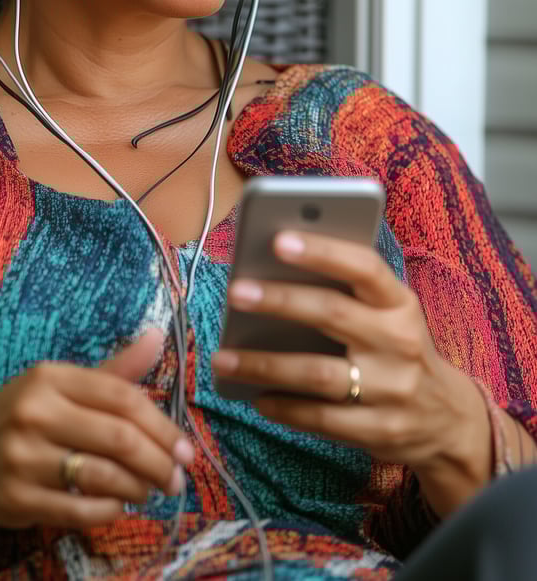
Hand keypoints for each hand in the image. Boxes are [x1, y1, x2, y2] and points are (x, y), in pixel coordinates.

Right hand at [0, 328, 194, 529]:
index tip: (186, 448)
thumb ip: (112, 370)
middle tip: (178, 477)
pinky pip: (81, 509)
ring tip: (151, 490)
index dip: (161, 424)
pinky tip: (120, 505)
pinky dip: (110, 510)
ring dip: (138, 488)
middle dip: (158, 461)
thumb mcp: (58, 385)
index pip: (121, 397)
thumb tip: (158, 336)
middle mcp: (35, 412)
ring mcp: (23, 457)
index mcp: (49, 377)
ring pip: (103, 476)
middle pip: (118, 437)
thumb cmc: (19, 419)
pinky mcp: (18, 499)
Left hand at [211, 231, 489, 485]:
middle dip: (281, 301)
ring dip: (265, 365)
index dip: (323, 251)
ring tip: (222, 357)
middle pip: (333, 314)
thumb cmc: (397, 348)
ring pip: (319, 373)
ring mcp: (393, 389)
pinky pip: (322, 419)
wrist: (448, 419)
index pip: (364, 267)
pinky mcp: (381, 430)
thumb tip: (272, 269)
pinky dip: (284, 408)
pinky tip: (256, 397)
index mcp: (400, 303)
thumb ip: (347, 292)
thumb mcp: (389, 313)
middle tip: (235, 291)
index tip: (279, 240)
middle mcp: (399, 341)